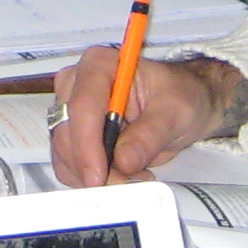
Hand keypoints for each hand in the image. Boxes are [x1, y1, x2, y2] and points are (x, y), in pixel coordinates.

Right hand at [49, 52, 242, 185]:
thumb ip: (149, 135)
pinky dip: (92, 179)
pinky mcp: (74, 135)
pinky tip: (122, 174)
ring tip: (134, 175)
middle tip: (125, 182)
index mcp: (100, 65)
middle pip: (67, 133)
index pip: (82, 106)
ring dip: (94, 175)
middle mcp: (79, 84)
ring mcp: (73, 111)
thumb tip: (124, 161)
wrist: (183, 103)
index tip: (99, 175)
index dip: (87, 145)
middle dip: (93, 166)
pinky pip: (69, 165)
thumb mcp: (175, 112)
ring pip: (65, 153)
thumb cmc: (179, 95)